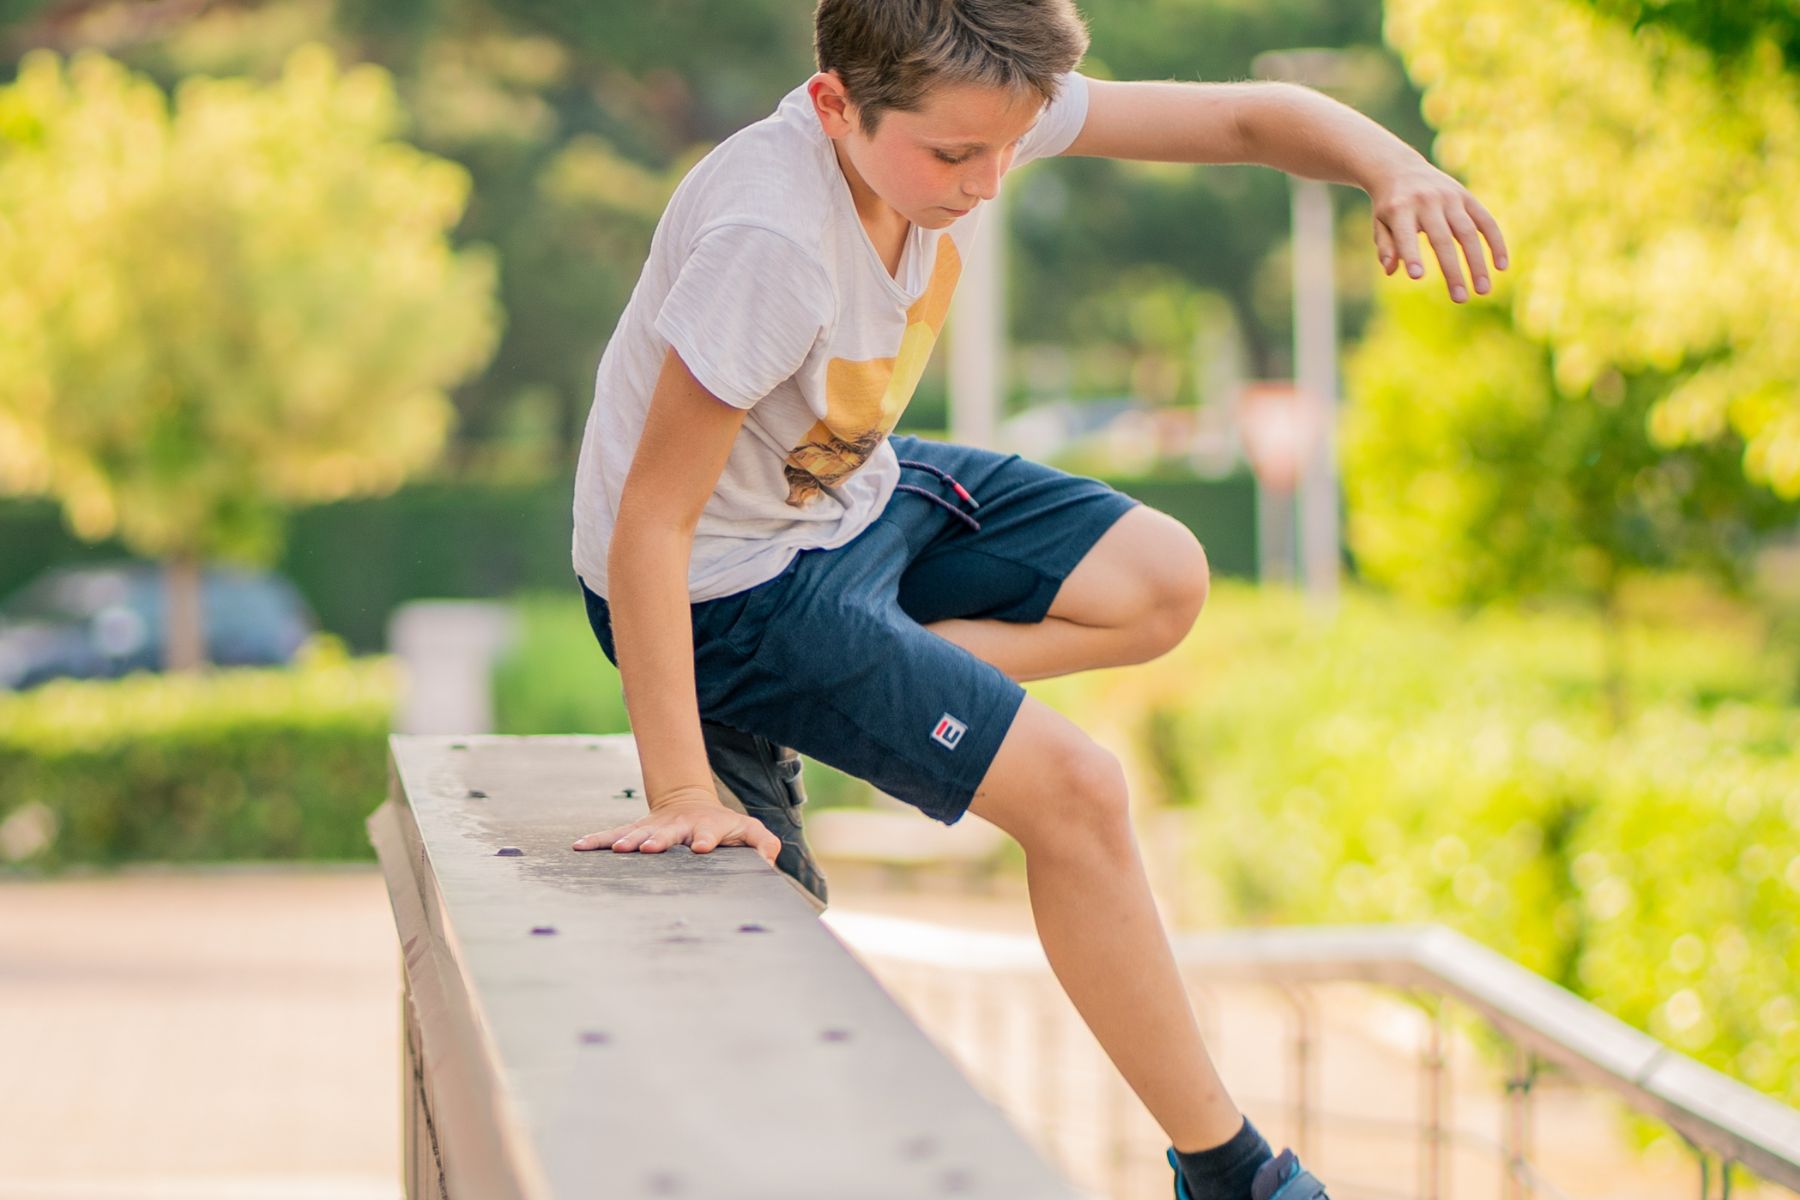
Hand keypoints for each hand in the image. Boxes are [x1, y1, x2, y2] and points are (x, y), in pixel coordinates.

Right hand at [571, 798, 782, 864]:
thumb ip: (762, 843)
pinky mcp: (636, 831)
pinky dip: (596, 840)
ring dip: (626, 841)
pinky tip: (578, 846)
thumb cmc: (723, 826)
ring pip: (638, 833)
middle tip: (648, 848)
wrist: (691, 804)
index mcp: (706, 827)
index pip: (708, 832)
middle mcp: (677, 826)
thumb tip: (770, 860)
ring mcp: (654, 828)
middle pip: (668, 833)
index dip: (705, 839)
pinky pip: (613, 835)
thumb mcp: (747, 831)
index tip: (700, 847)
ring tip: (614, 850)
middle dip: (658, 840)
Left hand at [1369, 159, 1508, 303]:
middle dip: (1452, 270)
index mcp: (1400, 208)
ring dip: (1477, 263)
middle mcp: (1427, 202)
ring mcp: (1450, 198)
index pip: (1406, 234)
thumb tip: (1391, 270)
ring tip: (1483, 290)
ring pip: (1468, 233)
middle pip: (1442, 239)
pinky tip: (1501, 266)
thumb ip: (1386, 245)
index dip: (1411, 254)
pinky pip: (1485, 221)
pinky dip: (1495, 243)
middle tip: (1460, 299)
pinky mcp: (1466, 197)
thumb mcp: (1380, 223)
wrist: (1400, 169)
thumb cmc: (1389, 206)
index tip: (1416, 276)